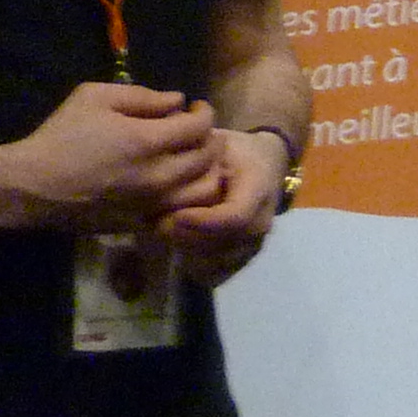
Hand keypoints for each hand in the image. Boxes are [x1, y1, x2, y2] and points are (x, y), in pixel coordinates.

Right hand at [0, 83, 220, 230]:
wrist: (33, 187)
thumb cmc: (61, 136)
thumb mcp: (95, 97)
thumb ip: (142, 96)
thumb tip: (177, 102)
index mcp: (148, 141)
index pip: (200, 127)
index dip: (204, 112)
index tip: (196, 107)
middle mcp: (158, 176)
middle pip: (207, 158)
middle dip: (211, 139)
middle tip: (199, 131)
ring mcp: (151, 204)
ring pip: (202, 191)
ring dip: (207, 170)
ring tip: (194, 158)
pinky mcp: (141, 224)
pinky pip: (181, 212)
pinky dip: (190, 197)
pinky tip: (177, 183)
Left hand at [152, 126, 284, 285]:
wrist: (262, 164)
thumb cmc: (233, 151)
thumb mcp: (217, 141)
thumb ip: (196, 156)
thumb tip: (164, 167)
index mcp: (260, 186)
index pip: (235, 218)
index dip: (202, 222)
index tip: (173, 216)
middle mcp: (262, 221)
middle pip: (221, 246)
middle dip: (185, 238)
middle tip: (154, 224)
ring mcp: (254, 244)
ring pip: (215, 264)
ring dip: (186, 252)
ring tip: (164, 235)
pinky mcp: (243, 258)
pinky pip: (216, 275)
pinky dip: (193, 266)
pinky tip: (179, 247)